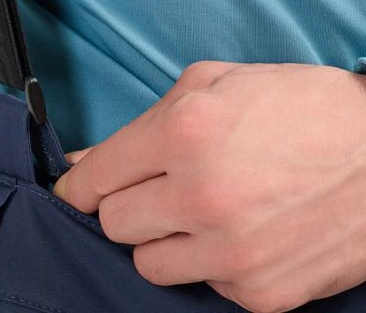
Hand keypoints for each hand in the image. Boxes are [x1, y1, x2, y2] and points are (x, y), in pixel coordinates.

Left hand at [53, 61, 365, 312]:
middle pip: (114, 223)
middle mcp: (203, 196)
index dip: (80, 182)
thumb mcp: (211, 83)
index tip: (78, 187)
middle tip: (152, 187)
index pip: (95, 176)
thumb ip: (142, 123)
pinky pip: (202, 286)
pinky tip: (238, 231)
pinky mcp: (262, 294)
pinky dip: (208, 262)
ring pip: (148, 264)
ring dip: (160, 238)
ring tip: (195, 210)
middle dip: (124, 203)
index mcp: (184, 133)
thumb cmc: (297, 105)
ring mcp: (233, 252)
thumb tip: (83, 162)